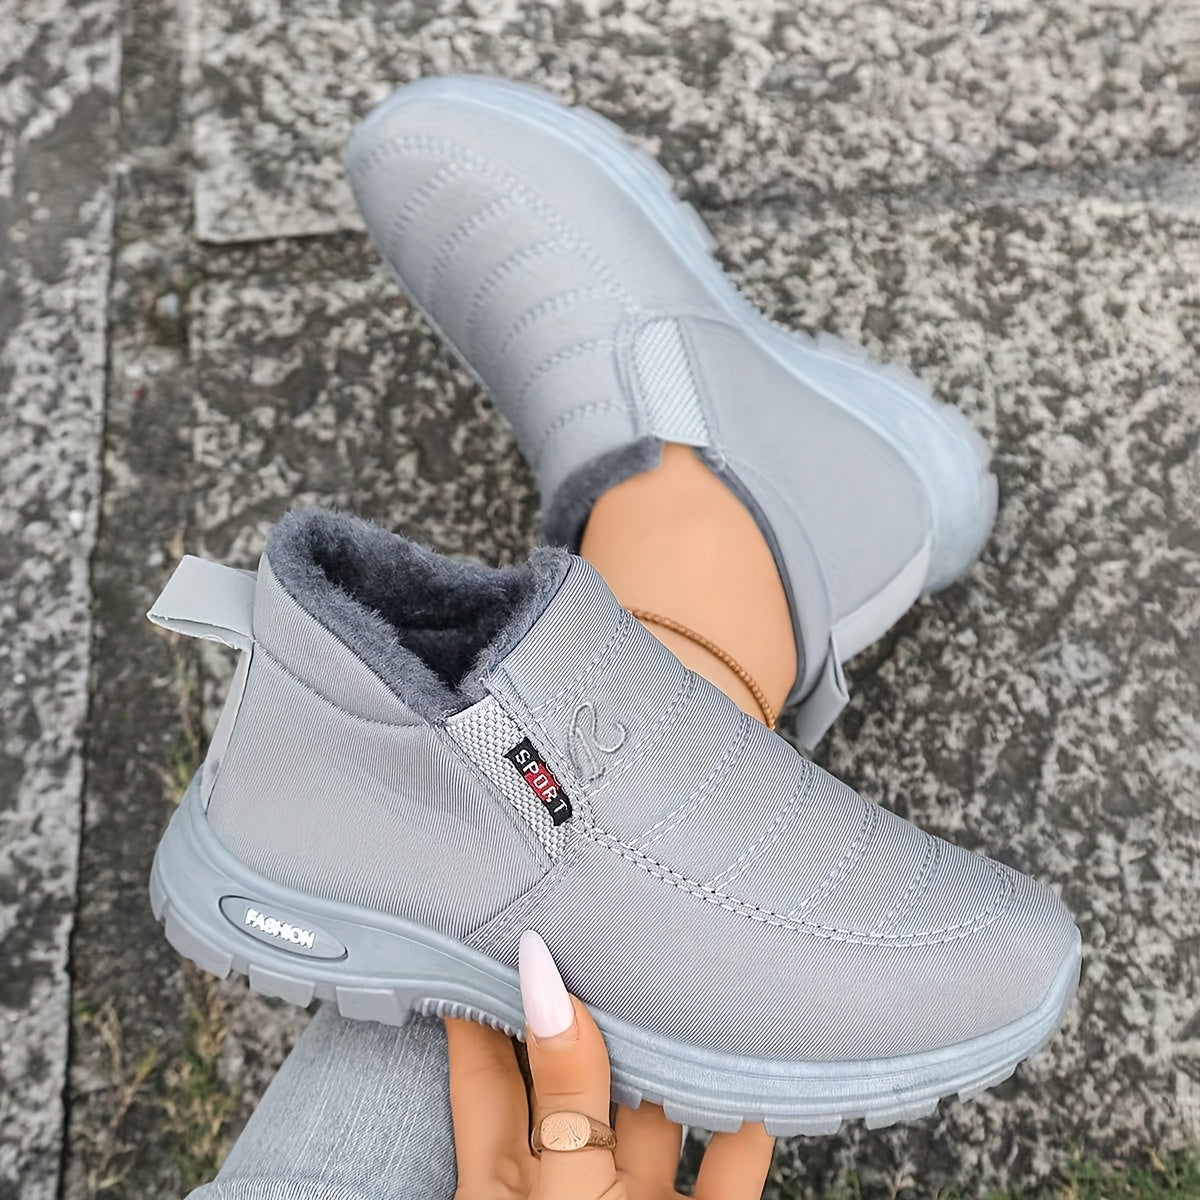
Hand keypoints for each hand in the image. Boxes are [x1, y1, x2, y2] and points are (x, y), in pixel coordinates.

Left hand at [447, 931, 773, 1198]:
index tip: (497, 927)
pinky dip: (748, 1115)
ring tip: (685, 971)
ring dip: (676, 1053)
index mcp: (507, 1185)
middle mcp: (572, 1183)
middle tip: (602, 923)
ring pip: (657, 1111)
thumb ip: (565, 1093)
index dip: (484, 1002)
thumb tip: (542, 981)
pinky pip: (731, 1158)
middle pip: (580, 1077)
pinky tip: (759, 1058)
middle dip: (592, 1008)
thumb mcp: (568, 1192)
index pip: (485, 1072)